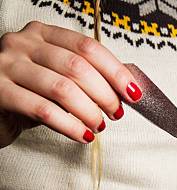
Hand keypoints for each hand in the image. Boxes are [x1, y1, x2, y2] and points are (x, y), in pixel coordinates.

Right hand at [0, 21, 141, 147]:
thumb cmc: (29, 95)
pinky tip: (82, 135)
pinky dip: (70, 126)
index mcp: (42, 35)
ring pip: (62, 88)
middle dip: (104, 94)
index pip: (87, 47)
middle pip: (77, 67)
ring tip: (98, 126)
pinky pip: (44, 110)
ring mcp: (7, 66)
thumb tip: (127, 88)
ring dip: (89, 112)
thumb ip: (86, 78)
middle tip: (115, 113)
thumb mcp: (57, 79)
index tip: (132, 92)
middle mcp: (23, 44)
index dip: (115, 71)